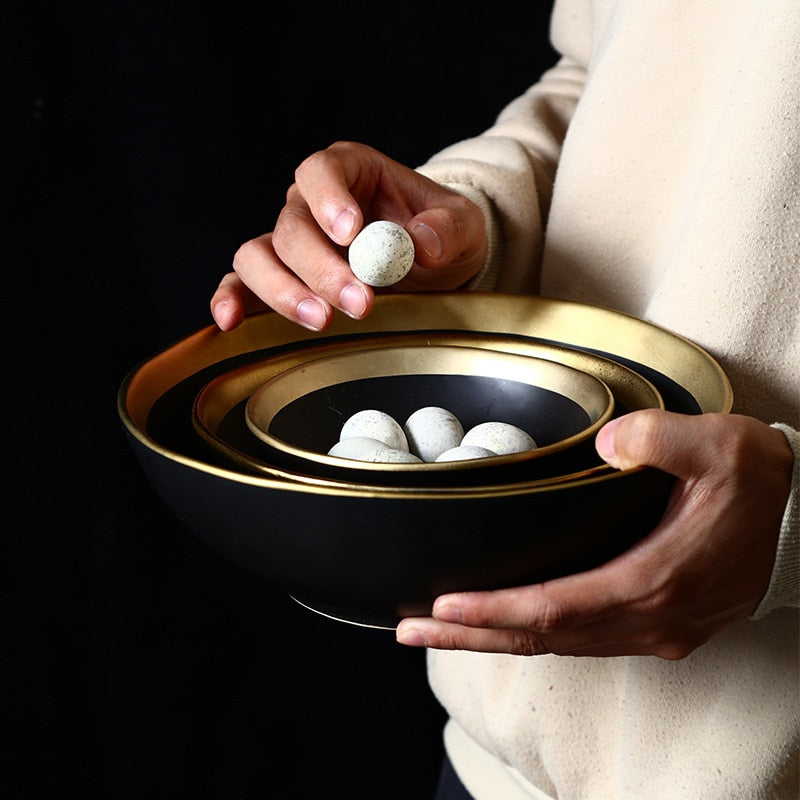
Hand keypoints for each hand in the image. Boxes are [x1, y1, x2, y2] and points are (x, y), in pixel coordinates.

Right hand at [210, 141, 486, 331]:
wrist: (431, 265)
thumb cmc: (439, 233)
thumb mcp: (461, 224)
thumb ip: (446, 228)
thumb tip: (422, 243)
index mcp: (349, 172)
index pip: (321, 172)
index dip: (329, 199)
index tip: (351, 233)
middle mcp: (309, 204)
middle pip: (293, 226)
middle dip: (323, 268)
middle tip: (360, 302)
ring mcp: (289, 243)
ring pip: (259, 256)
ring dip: (285, 291)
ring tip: (321, 320)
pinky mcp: (281, 279)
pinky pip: (241, 285)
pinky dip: (232, 301)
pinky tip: (232, 323)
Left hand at [396, 410, 792, 658]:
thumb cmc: (759, 482)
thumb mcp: (721, 444)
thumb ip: (662, 439)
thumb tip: (610, 444)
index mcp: (657, 580)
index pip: (556, 608)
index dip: (496, 610)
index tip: (443, 603)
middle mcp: (651, 619)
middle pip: (544, 639)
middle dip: (473, 635)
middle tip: (411, 629)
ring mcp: (656, 631)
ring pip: (559, 648)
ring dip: (494, 640)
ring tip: (440, 630)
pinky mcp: (659, 628)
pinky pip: (582, 642)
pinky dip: (533, 638)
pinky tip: (503, 627)